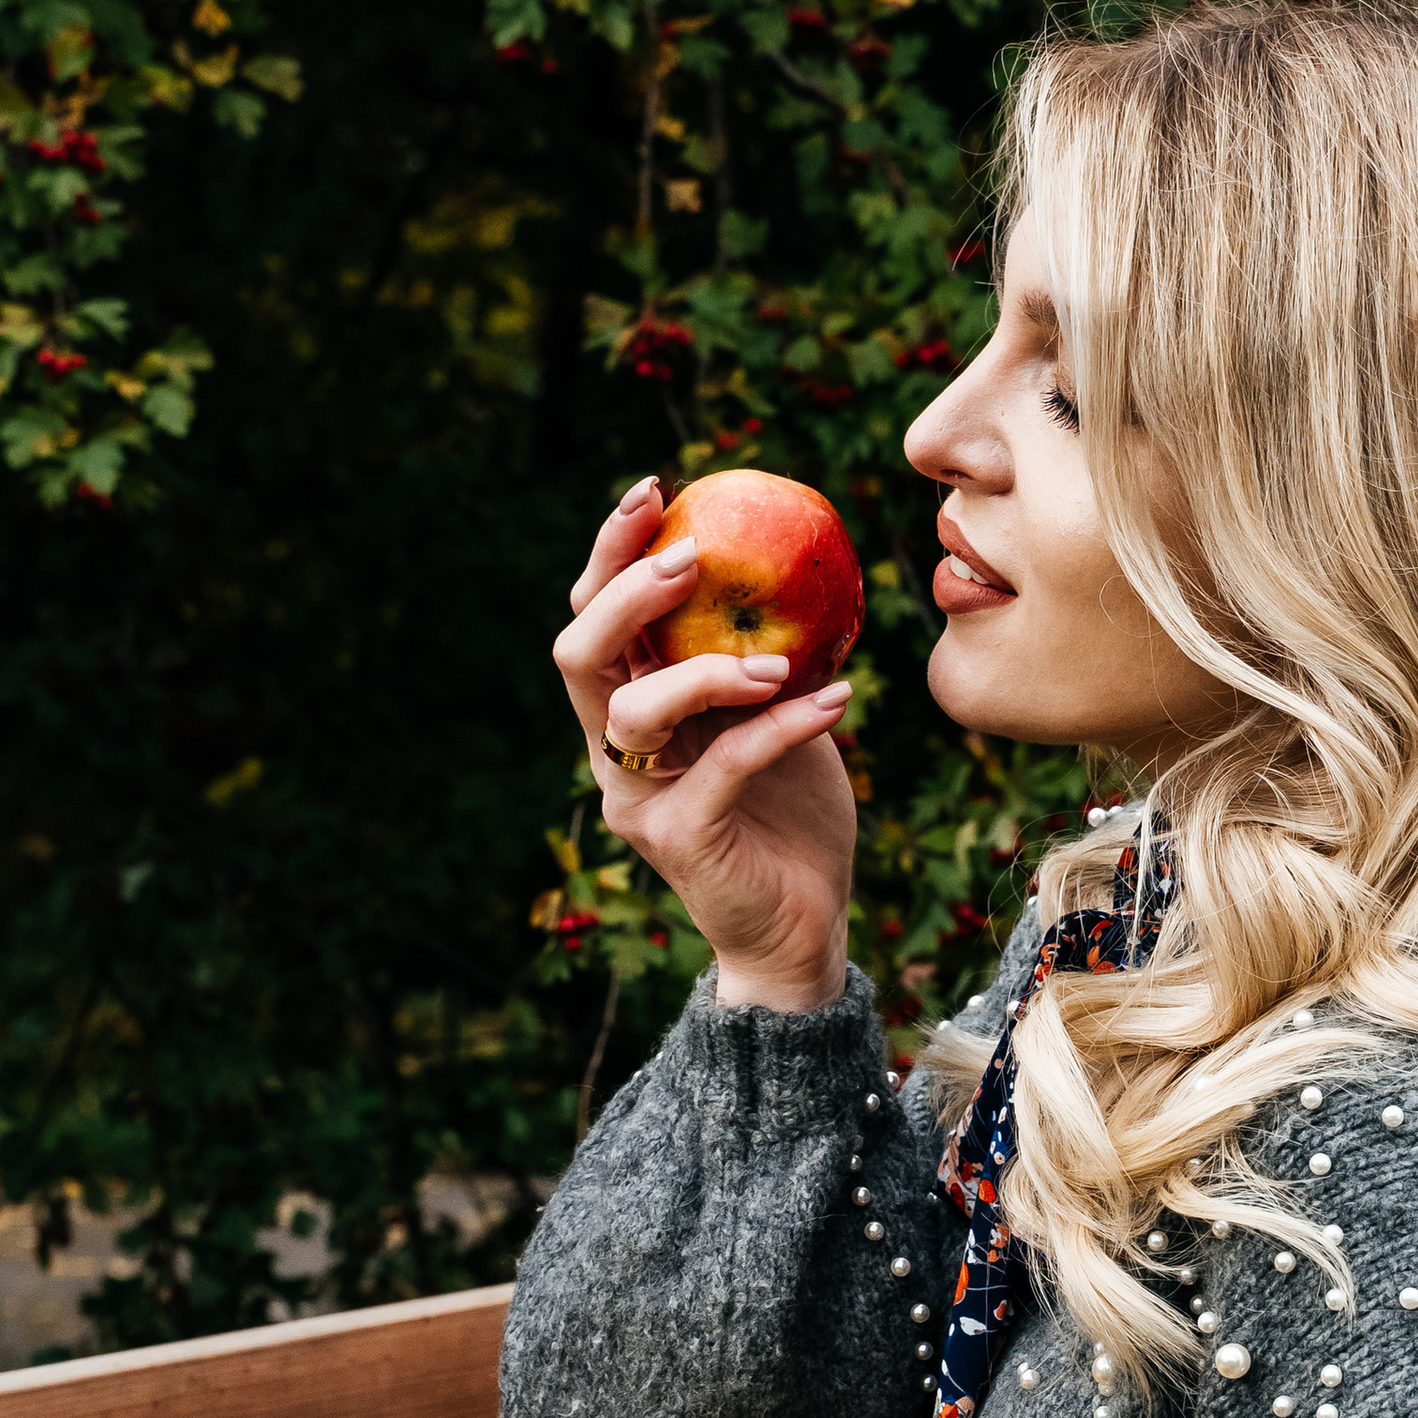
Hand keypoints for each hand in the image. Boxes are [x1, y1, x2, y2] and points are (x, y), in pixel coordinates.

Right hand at [552, 477, 856, 1013]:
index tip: (657, 490)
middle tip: (689, 554)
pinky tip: (837, 702)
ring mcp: (640, 797)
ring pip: (633, 710)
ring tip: (777, 660)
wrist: (804, 927)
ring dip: (705, 670)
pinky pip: (725, 763)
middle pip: (580, 651)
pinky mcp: (679, 840)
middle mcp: (617, 749)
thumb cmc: (791, 816)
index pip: (596, 616)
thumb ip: (766, 651)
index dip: (611, 550)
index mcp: (630, 706)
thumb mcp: (779, 714)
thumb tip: (801, 563)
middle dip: (624, 590)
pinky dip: (783, 725)